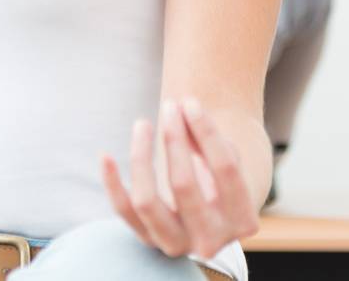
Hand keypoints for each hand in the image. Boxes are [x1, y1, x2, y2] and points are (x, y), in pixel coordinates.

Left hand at [101, 98, 257, 261]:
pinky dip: (112, 183)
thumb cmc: (218, 179)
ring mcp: (176, 244)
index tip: (190, 102)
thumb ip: (210, 140)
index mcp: (242, 221)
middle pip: (183, 185)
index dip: (206, 132)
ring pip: (146, 201)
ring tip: (143, 123)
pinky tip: (106, 155)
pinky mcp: (148, 240)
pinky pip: (123, 211)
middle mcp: (209, 240)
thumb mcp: (226, 163)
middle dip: (174, 140)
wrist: (206, 219)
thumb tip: (183, 110)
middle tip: (169, 107)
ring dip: (141, 157)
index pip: (225, 171)